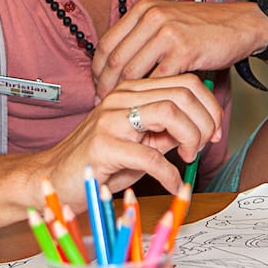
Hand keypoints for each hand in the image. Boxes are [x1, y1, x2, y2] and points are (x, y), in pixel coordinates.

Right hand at [39, 74, 221, 197]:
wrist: (53, 177)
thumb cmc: (99, 162)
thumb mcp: (140, 142)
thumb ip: (166, 132)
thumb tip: (200, 130)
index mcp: (132, 91)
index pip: (184, 82)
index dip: (209, 106)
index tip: (215, 132)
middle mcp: (121, 98)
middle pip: (182, 94)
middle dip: (205, 122)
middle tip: (204, 146)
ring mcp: (110, 119)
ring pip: (170, 113)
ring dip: (190, 138)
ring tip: (189, 158)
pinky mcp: (104, 146)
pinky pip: (151, 156)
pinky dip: (170, 174)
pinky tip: (173, 184)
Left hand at [92, 0, 267, 95]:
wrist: (240, 25)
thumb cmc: (203, 28)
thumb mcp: (167, 20)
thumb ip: (143, 36)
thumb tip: (117, 65)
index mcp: (142, 9)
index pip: (106, 43)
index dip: (98, 70)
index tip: (98, 87)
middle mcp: (151, 17)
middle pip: (115, 59)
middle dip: (106, 87)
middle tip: (106, 104)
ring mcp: (167, 32)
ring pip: (132, 71)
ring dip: (127, 95)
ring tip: (126, 108)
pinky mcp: (184, 50)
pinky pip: (158, 79)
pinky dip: (152, 96)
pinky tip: (151, 105)